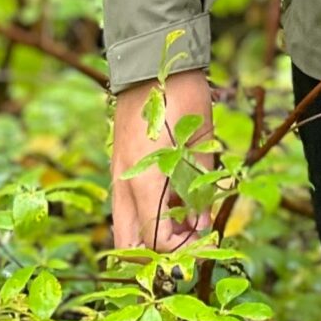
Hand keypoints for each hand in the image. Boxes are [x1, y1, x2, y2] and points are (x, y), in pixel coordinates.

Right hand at [109, 71, 215, 249]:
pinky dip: (147, 216)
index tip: (202, 242)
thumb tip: (200, 226)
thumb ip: (199, 190)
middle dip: (157, 255)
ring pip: (125, 228)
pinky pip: (127, 207)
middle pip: (129, 246)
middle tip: (188, 245)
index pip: (156, 241)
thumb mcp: (200, 144)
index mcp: (144, 182)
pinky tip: (175, 206)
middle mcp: (124, 185)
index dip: (181, 250)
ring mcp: (118, 176)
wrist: (151, 64)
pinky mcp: (120, 168)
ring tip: (186, 224)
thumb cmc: (181, 99)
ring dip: (152, 236)